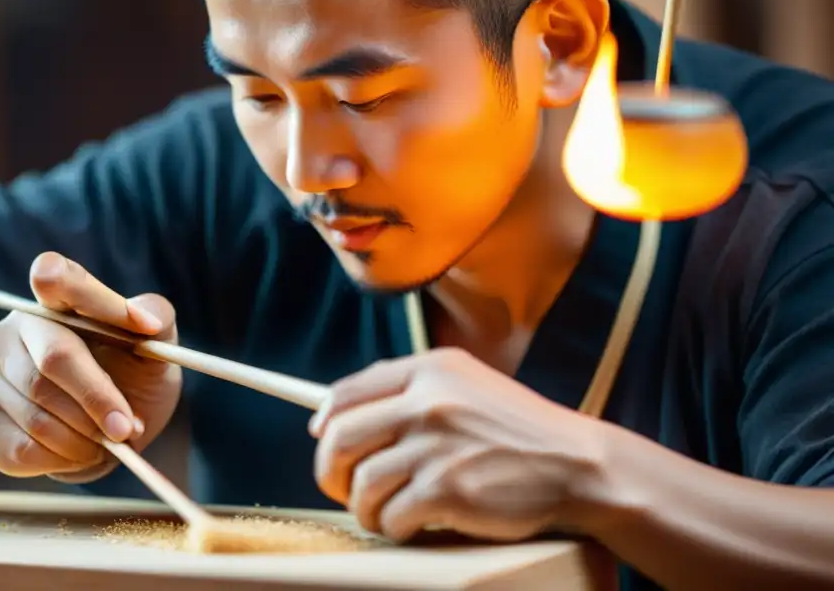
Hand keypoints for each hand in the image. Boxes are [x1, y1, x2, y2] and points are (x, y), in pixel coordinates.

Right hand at [0, 252, 181, 479]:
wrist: (83, 423)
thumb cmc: (124, 371)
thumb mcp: (151, 342)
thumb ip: (155, 317)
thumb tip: (148, 320)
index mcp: (56, 300)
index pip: (55, 276)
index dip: (85, 292)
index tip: (144, 326)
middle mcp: (12, 328)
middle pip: (55, 360)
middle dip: (99, 399)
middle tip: (127, 427)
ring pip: (38, 414)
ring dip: (84, 437)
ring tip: (106, 440)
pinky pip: (22, 449)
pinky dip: (63, 460)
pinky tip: (80, 451)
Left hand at [309, 347, 604, 542]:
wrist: (576, 464)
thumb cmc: (515, 429)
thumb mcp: (465, 385)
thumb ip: (407, 389)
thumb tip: (329, 414)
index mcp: (428, 370)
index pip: (346, 392)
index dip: (324, 420)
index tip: (322, 438)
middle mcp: (427, 401)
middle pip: (339, 438)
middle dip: (331, 470)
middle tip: (344, 487)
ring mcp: (435, 445)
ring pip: (361, 484)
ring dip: (365, 508)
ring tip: (385, 513)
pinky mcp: (447, 489)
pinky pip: (391, 516)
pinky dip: (394, 528)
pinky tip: (412, 525)